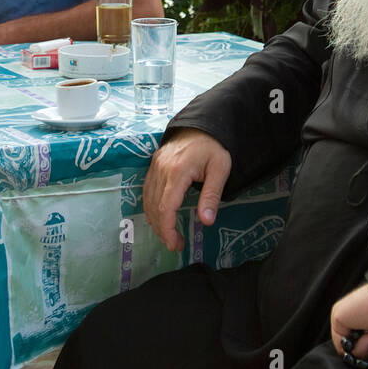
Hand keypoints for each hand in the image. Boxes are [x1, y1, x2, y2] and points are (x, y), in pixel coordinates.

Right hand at [143, 128, 231, 251]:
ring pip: (148, 200)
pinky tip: (159, 218)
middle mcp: (161, 169)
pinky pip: (147, 190)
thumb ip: (211, 195)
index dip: (168, 229)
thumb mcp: (220, 169)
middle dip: (162, 230)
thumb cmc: (214, 147)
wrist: (202, 123)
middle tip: (174, 245)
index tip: (176, 244)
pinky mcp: (153, 165)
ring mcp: (155, 166)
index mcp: (177, 171)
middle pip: (154, 207)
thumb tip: (206, 222)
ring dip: (155, 221)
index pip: (166, 207)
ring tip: (168, 235)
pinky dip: (151, 207)